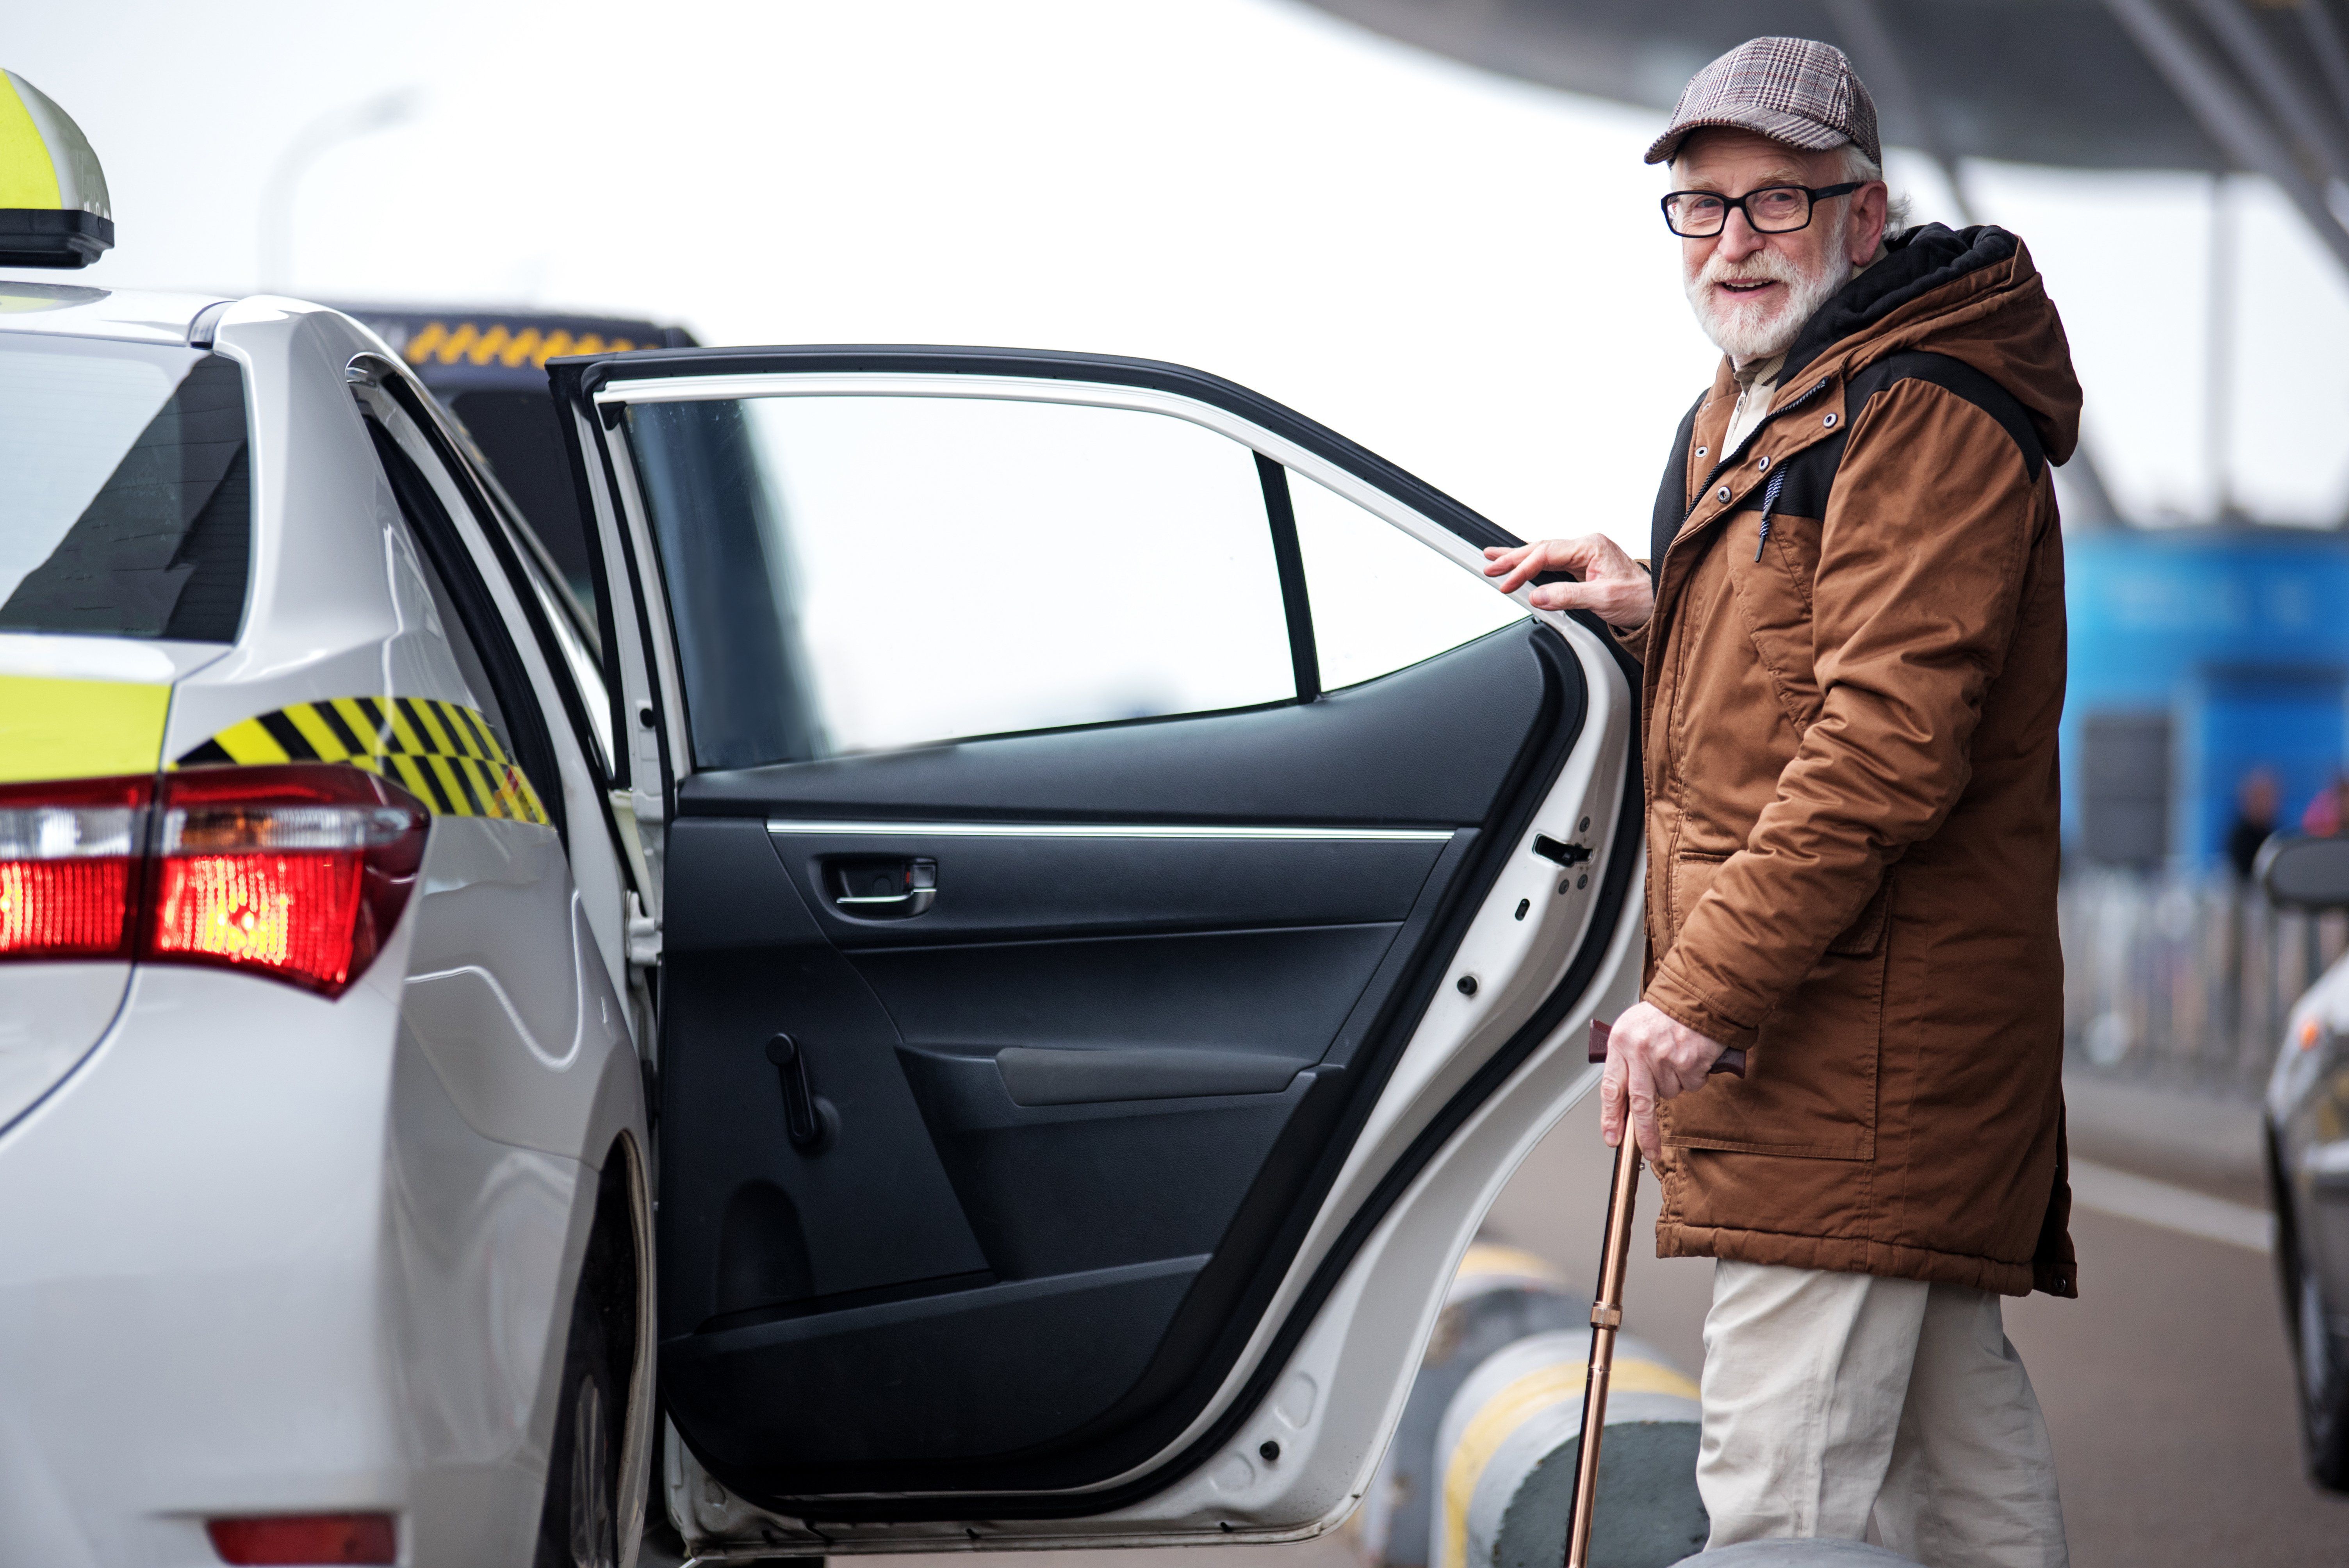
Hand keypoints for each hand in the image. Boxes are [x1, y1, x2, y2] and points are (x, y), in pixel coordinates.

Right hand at [1483, 535, 1652, 628]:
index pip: (1547, 553)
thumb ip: (1568, 596)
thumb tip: (1538, 597)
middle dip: (1512, 557)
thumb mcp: (1603, 600)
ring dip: (1519, 558)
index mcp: (1591, 546)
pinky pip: (1552, 562)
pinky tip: (1519, 565)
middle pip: (1541, 548)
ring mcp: (1584, 555)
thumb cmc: (1639, 599)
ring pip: (1544, 553)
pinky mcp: (1583, 566)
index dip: (1523, 569)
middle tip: (1489, 564)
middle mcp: (1586, 546)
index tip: (1508, 585)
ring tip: (1494, 559)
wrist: (1657, 603)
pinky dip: (1533, 565)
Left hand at [1599, 1001, 1732, 1158]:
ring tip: (1675, 1057)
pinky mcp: (1690, 1062)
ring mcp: (1666, 1057)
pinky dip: (1693, 1076)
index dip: (1610, 1117)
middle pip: (1640, 1103)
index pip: (1610, 1088)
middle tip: (1649, 1151)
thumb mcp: (1632, 1028)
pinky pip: (1691, 1084)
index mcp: (1621, 1042)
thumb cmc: (1663, 1014)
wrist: (1696, 996)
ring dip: (1674, 1083)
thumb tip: (1623, 1099)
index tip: (1611, 1137)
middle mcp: (1640, 1051)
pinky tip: (1691, 1056)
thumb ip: (1625, 1059)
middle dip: (1644, 1133)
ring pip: (1669, 1092)